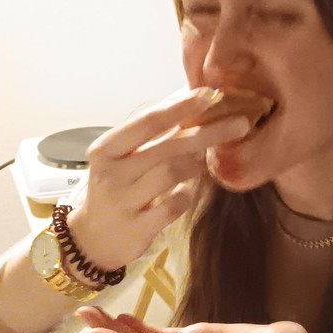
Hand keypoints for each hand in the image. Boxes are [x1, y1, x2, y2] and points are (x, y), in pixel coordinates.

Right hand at [68, 89, 252, 270]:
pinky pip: (174, 205)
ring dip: (197, 164)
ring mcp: (122, 202)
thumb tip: (196, 103)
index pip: (148, 121)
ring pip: (172, 174)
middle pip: (167, 147)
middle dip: (207, 133)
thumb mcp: (122, 158)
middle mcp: (111, 173)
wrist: (92, 238)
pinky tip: (191, 190)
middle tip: (240, 124)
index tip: (210, 95)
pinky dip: (188, 194)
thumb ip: (152, 135)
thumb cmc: (116, 187)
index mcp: (106, 149)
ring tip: (209, 159)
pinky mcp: (136, 229)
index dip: (181, 107)